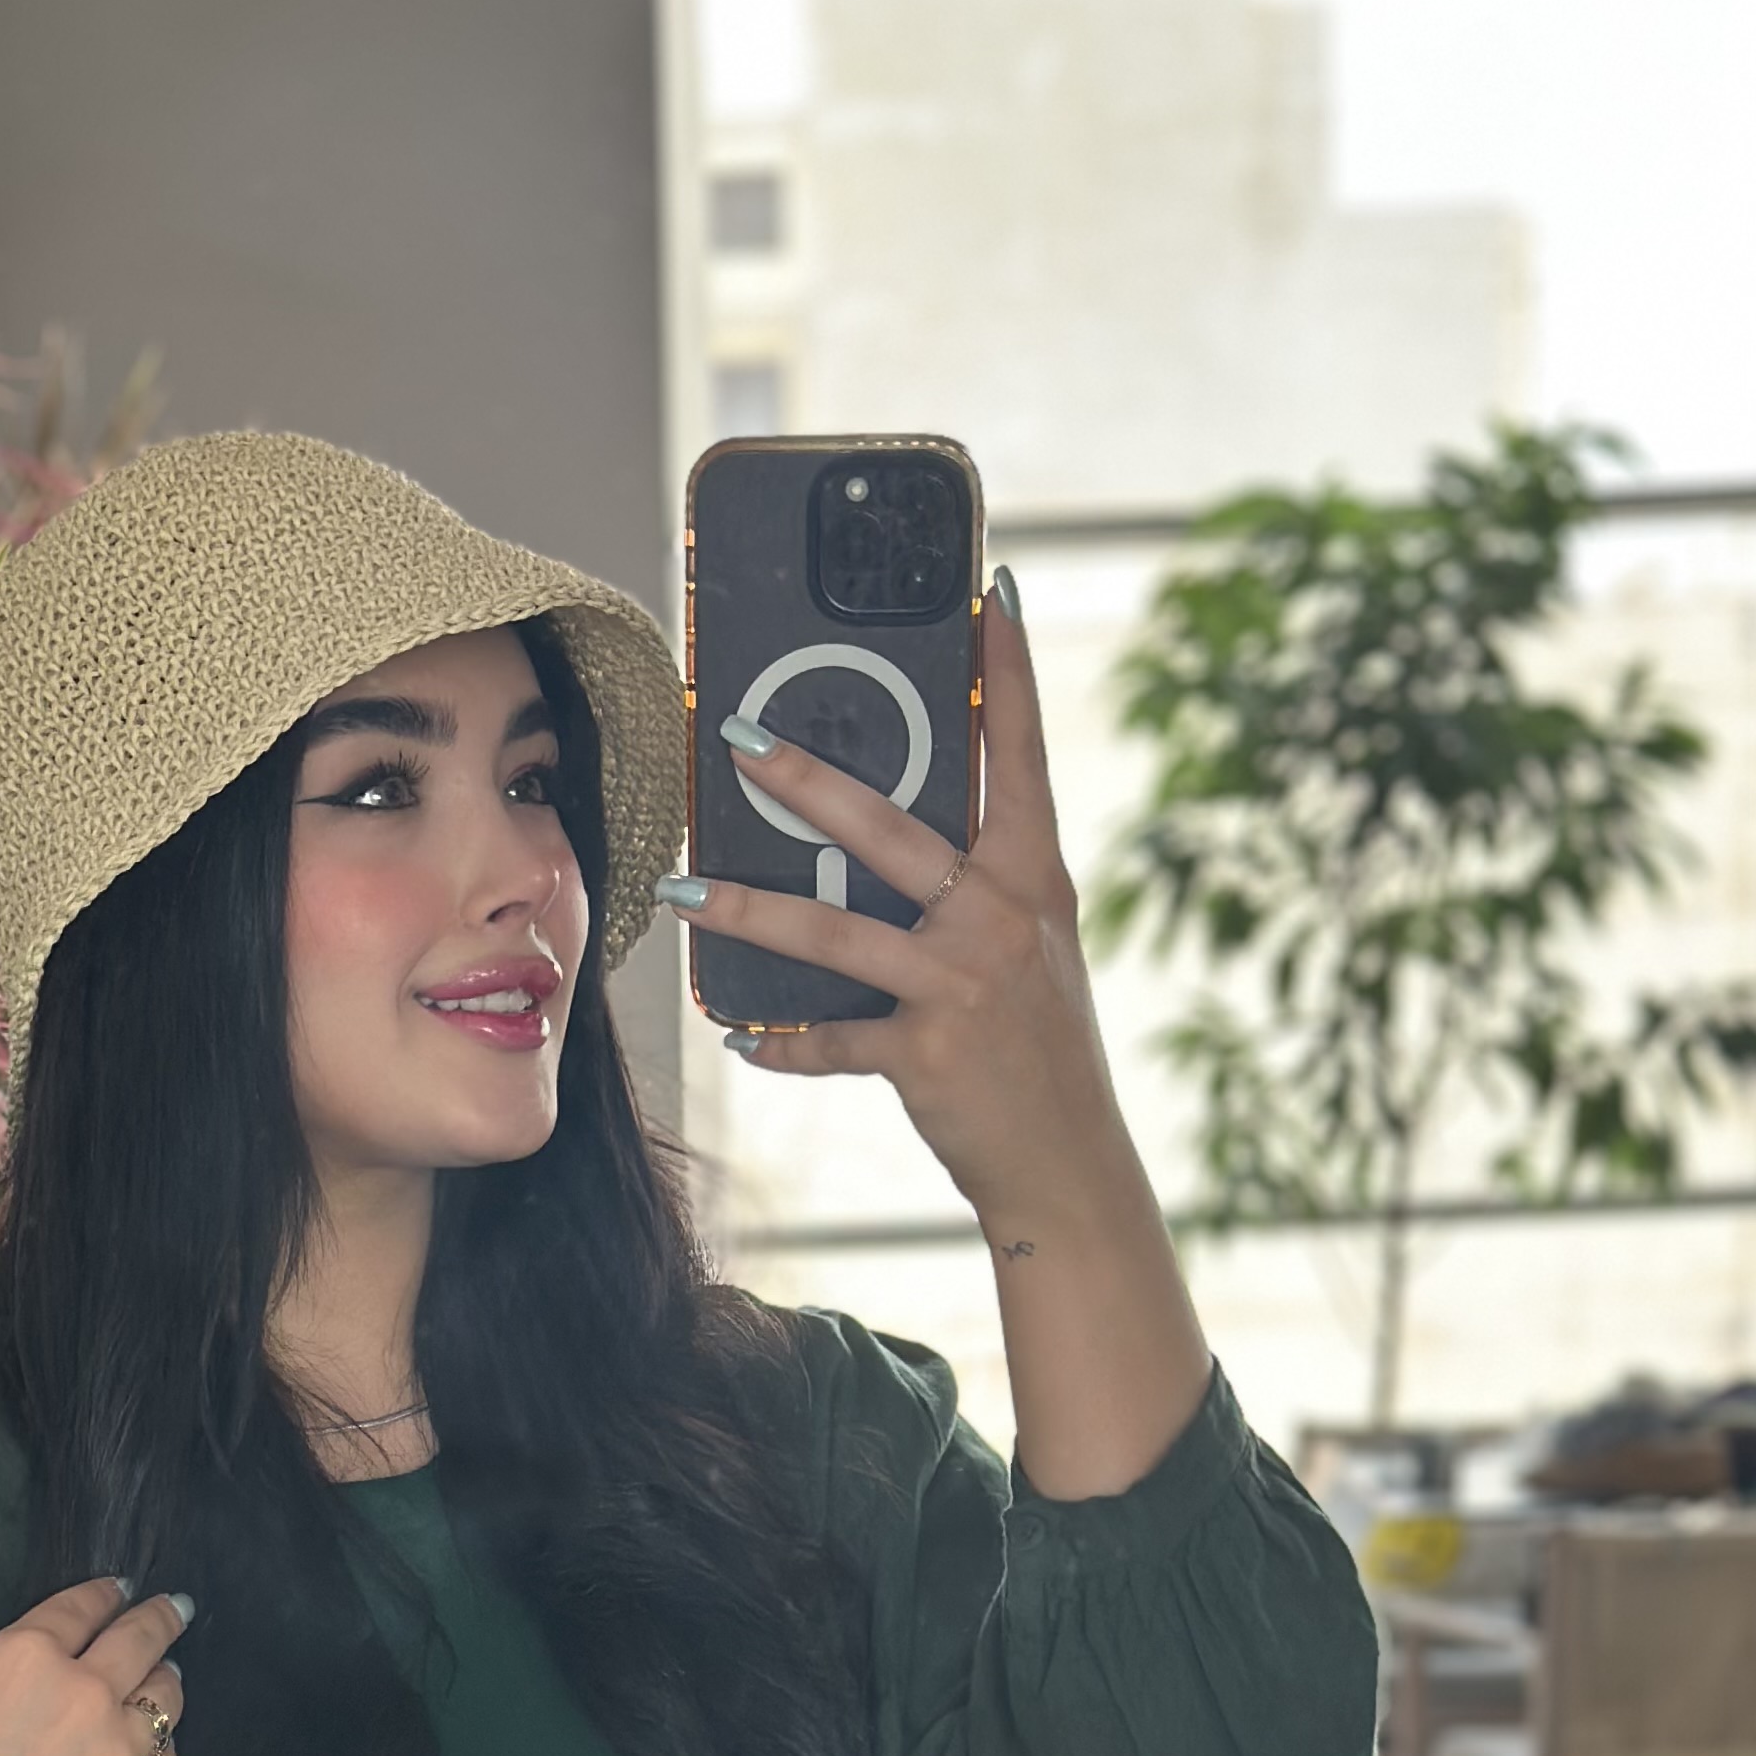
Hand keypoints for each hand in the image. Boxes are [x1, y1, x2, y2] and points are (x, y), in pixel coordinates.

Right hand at [0, 1578, 188, 1755]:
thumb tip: (29, 1698)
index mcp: (20, 1657)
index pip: (76, 1609)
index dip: (102, 1595)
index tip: (119, 1588)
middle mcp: (83, 1690)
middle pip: (139, 1639)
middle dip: (158, 1618)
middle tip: (174, 1609)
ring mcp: (120, 1749)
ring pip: (163, 1699)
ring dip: (164, 1681)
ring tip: (167, 1677)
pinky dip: (159, 1750)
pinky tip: (153, 1751)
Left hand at [667, 591, 1126, 1240]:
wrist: (1068, 1164)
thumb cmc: (1040, 1049)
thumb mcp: (1030, 948)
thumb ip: (979, 887)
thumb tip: (894, 836)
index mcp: (1036, 877)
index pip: (1021, 754)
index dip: (1007, 672)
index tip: (987, 591)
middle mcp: (1003, 916)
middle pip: (889, 827)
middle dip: (807, 779)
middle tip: (738, 739)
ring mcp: (964, 983)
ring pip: (835, 930)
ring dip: (750, 909)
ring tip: (686, 891)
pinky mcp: (928, 1052)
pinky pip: (832, 1039)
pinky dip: (782, 1040)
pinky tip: (741, 1033)